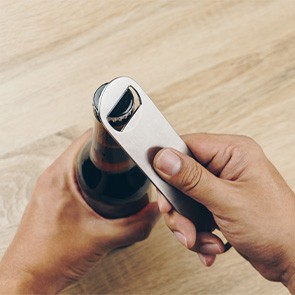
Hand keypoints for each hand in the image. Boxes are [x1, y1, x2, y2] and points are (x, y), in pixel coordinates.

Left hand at [0, 129, 158, 293]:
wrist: (29, 278)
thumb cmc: (50, 258)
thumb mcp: (103, 239)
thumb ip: (136, 225)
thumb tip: (154, 213)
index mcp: (60, 177)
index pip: (88, 138)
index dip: (110, 135)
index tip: (125, 137)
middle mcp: (52, 178)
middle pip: (85, 149)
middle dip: (108, 152)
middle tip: (125, 158)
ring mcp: (49, 188)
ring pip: (78, 163)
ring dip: (97, 164)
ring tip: (115, 172)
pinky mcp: (50, 198)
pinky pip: (72, 177)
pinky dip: (88, 178)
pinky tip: (99, 191)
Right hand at [153, 133, 294, 292]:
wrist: (292, 258)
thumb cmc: (276, 227)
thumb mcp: (228, 201)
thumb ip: (192, 179)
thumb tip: (164, 158)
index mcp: (233, 152)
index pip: (187, 146)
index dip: (168, 165)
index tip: (163, 188)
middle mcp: (226, 165)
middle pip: (181, 176)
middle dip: (179, 208)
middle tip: (183, 227)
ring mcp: (221, 185)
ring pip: (184, 198)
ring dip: (188, 225)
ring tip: (202, 240)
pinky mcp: (218, 202)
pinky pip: (194, 212)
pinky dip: (197, 232)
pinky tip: (210, 244)